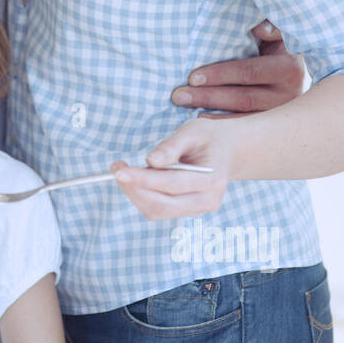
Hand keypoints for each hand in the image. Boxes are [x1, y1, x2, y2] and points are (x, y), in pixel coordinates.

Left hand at [110, 117, 237, 219]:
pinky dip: (142, 195)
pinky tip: (138, 178)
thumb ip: (171, 146)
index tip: (119, 170)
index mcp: (212, 179)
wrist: (227, 151)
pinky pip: (158, 210)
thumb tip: (150, 161)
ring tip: (125, 170)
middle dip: (134, 189)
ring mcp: (198, 209)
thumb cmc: (208, 138)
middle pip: (162, 205)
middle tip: (116, 168)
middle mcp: (208, 201)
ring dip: (134, 193)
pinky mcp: (187, 211)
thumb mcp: (192, 131)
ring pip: (157, 211)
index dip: (143, 179)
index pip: (172, 184)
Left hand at [171, 21, 304, 116]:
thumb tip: (259, 28)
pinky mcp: (273, 129)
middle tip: (178, 95)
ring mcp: (281, 115)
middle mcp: (289, 95)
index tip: (192, 77)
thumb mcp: (277, 36)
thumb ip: (269, 29)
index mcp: (288, 68)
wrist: (297, 76)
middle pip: (242, 99)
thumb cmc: (278, 50)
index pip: (249, 72)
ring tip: (183, 112)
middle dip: (208, 97)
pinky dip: (221, 127)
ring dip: (211, 115)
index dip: (220, 74)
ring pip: (242, 118)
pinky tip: (200, 123)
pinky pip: (244, 130)